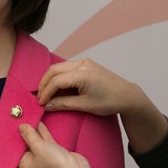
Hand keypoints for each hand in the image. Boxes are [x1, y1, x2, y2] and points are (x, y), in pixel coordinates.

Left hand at [18, 122, 115, 167]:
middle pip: (24, 146)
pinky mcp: (53, 154)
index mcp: (24, 166)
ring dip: (33, 131)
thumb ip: (29, 135)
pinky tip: (39, 122)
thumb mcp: (38, 146)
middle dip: (22, 133)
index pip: (14, 151)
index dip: (12, 139)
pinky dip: (42, 133)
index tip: (9, 127)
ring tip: (27, 118)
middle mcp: (32, 163)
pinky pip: (44, 141)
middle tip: (17, 120)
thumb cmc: (54, 163)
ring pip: (35, 142)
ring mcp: (43, 158)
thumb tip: (20, 126)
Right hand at [38, 59, 167, 153]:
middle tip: (40, 97)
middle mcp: (82, 64)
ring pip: (59, 67)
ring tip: (46, 93)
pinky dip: (59, 76)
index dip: (46, 92)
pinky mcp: (86, 64)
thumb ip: (63, 104)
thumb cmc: (109, 101)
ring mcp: (84, 62)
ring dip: (50, 79)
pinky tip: (57, 87)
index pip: (56, 81)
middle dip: (44, 84)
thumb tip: (47, 105)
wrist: (127, 95)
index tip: (41, 103)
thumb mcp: (85, 105)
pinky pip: (66, 67)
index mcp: (82, 74)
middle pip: (54, 70)